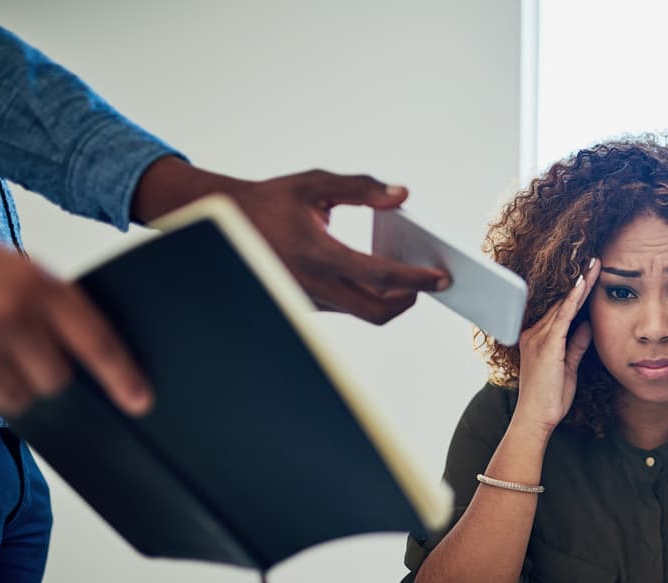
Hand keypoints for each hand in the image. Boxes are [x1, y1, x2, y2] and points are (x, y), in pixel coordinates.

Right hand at [0, 243, 150, 416]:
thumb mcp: (17, 271)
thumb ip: (52, 306)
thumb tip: (90, 359)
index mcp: (36, 287)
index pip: (97, 342)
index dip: (123, 376)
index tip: (139, 401)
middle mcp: (8, 316)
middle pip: (56, 380)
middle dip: (48, 376)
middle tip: (28, 355)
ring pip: (16, 399)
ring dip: (10, 388)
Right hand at [133, 158, 449, 324]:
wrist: (225, 221)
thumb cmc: (273, 200)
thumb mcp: (315, 183)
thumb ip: (361, 187)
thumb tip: (402, 195)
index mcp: (317, 254)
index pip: (379, 276)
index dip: (415, 279)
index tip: (441, 277)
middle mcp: (313, 285)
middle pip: (378, 311)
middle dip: (410, 299)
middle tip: (431, 281)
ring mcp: (309, 300)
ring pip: (363, 312)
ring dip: (391, 298)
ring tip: (411, 276)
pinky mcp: (307, 305)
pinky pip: (347, 307)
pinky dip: (369, 295)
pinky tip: (383, 275)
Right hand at [512, 260, 599, 437]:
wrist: (536, 418)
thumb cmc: (550, 398)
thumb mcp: (568, 367)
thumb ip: (576, 345)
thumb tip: (587, 326)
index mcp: (539, 338)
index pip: (561, 309)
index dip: (577, 291)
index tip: (591, 274)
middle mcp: (535, 333)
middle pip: (562, 301)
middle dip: (580, 280)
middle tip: (596, 260)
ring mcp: (538, 338)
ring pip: (563, 304)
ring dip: (580, 284)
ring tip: (595, 265)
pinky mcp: (546, 345)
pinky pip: (562, 317)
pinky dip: (573, 300)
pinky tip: (583, 285)